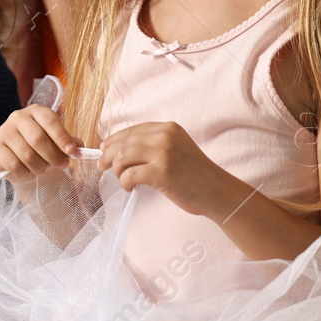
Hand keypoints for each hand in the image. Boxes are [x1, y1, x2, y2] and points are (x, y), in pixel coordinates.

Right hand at [0, 103, 83, 182]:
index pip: (50, 120)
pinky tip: (28, 173)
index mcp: (36, 111)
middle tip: (62, 165)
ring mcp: (4, 132)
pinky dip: (26, 174)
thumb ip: (69, 142)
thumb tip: (79, 147)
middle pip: (38, 138)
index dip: (62, 137)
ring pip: (27, 155)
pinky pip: (14, 165)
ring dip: (40, 168)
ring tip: (42, 169)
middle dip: (53, 156)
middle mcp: (18, 117)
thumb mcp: (57, 142)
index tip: (72, 152)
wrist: (20, 160)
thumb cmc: (42, 148)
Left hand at [99, 122, 234, 216]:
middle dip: (108, 156)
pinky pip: (129, 175)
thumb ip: (152, 144)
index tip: (104, 149)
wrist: (217, 191)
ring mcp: (163, 153)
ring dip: (115, 170)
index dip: (114, 140)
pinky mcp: (162, 171)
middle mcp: (164, 136)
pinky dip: (124, 182)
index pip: (131, 130)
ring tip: (121, 179)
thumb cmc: (194, 174)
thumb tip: (115, 147)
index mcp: (167, 128)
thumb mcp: (175, 148)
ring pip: (122, 157)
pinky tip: (129, 187)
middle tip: (102, 166)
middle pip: (123, 143)